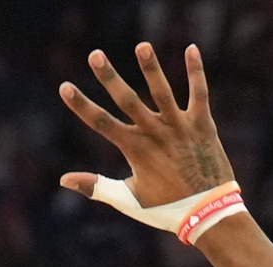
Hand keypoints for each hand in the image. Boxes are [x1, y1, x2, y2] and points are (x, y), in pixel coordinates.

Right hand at [57, 43, 233, 207]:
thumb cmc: (167, 209)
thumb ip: (96, 186)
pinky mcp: (202, 124)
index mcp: (135, 150)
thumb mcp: (129, 200)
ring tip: (142, 46)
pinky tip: (191, 48)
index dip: (82, 105)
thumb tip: (64, 180)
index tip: (65, 86)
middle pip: (128, 101)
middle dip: (110, 77)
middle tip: (95, 54)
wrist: (209, 215)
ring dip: (151, 68)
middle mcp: (155, 134)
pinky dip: (196, 72)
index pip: (102, 123)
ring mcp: (180, 127)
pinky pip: (199, 94)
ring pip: (162, 93)